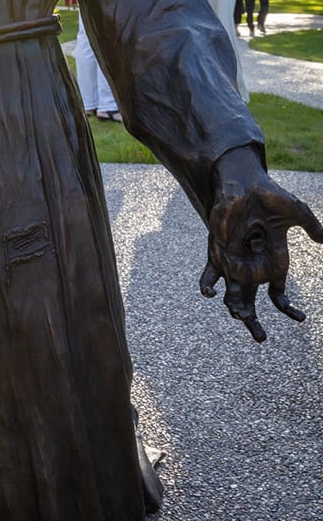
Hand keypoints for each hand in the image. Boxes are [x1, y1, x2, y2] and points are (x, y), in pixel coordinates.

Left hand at [201, 146, 322, 341]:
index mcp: (273, 260)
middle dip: (254, 319)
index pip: (278, 292)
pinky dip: (208, 284)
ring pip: (233, 291)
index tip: (299, 318)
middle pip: (253, 299)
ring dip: (234, 307)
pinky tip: (209, 294)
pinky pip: (211, 273)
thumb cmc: (269, 195)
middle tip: (260, 338)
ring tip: (239, 317)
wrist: (242, 182)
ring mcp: (235, 258)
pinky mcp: (218, 250)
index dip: (286, 307)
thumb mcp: (295, 211)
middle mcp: (253, 264)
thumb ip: (311, 226)